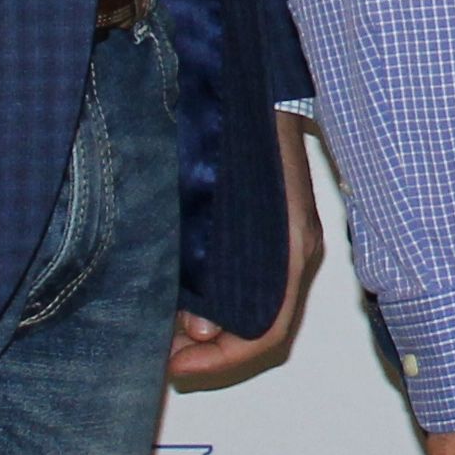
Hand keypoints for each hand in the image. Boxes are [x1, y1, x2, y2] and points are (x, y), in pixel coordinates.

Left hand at [165, 115, 329, 393]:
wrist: (259, 86)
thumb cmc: (238, 139)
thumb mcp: (214, 207)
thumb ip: (209, 268)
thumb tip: (200, 327)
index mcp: (291, 252)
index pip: (267, 334)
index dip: (220, 361)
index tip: (172, 367)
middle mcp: (295, 255)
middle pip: (259, 328)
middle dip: (208, 349)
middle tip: (159, 350)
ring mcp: (288, 243)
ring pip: (254, 309)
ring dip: (209, 327)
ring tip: (163, 327)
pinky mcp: (273, 230)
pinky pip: (249, 283)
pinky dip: (216, 300)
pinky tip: (182, 295)